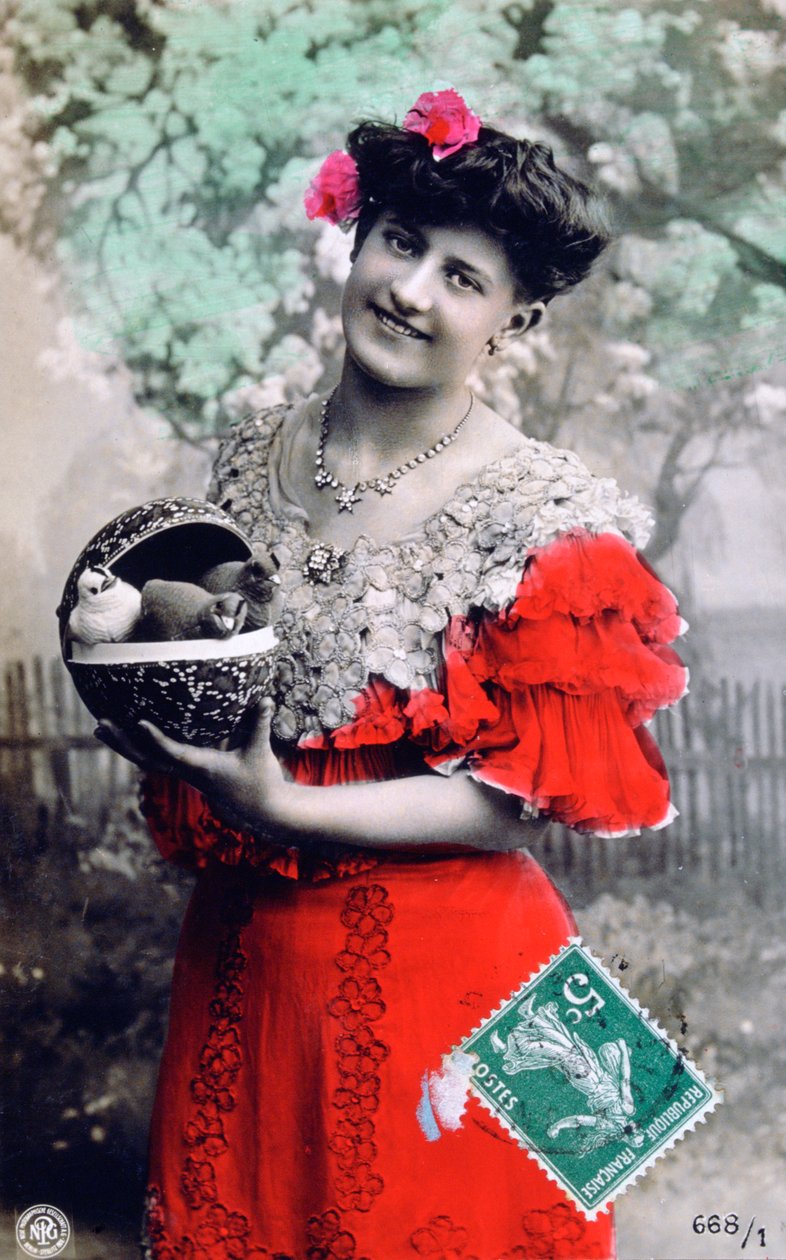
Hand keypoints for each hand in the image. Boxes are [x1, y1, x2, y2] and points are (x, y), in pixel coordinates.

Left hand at [95, 699, 285, 826]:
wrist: (260, 809)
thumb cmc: (260, 780)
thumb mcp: (260, 751)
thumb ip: (259, 723)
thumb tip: (266, 697)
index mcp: (201, 767)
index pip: (172, 753)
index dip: (155, 739)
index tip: (138, 722)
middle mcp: (186, 772)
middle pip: (145, 759)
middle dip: (122, 742)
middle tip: (100, 724)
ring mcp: (183, 774)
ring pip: (144, 761)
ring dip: (122, 745)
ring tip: (100, 728)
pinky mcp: (184, 772)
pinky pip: (153, 760)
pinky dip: (136, 748)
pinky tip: (126, 735)